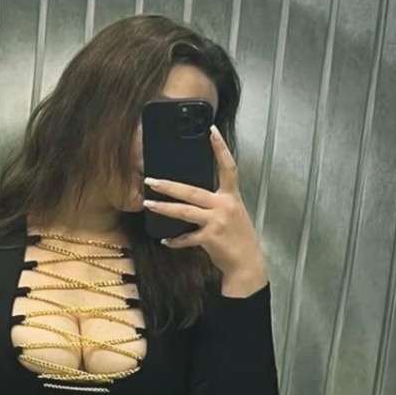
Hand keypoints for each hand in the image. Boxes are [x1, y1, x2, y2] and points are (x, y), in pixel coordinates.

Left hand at [142, 124, 266, 281]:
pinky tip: (166, 241)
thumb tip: (195, 196)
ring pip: (184, 211)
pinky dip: (175, 240)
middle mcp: (224, 206)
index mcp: (231, 196)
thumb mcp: (234, 214)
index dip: (220, 148)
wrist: (247, 263)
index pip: (228, 167)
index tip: (211, 130)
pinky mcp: (210, 238)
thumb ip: (218, 202)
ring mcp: (216, 221)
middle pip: (192, 191)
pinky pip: (186, 238)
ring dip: (164, 207)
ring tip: (148, 203)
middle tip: (151, 179)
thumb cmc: (239, 238)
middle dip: (169, 185)